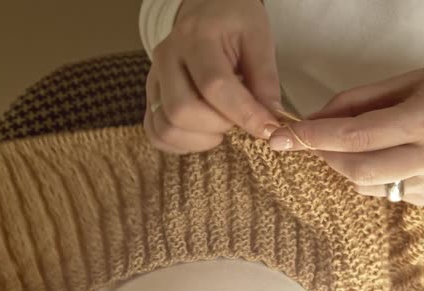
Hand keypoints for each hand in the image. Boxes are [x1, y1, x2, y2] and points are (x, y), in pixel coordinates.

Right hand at [144, 0, 280, 153]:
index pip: (214, 85)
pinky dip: (180, 144)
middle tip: (239, 120)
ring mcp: (154, 78)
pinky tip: (203, 134)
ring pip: (166, 126)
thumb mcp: (258, 38)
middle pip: (182, 111)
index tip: (268, 129)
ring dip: (200, 139)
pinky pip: (155, 132)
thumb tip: (271, 121)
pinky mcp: (152, 96)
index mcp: (196, 37)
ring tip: (222, 126)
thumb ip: (266, 79)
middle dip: (218, 126)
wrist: (206, 8)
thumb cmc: (234, 21)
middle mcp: (167, 58)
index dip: (243, 114)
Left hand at [269, 63, 423, 205]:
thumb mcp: (409, 79)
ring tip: (354, 144)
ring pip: (369, 186)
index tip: (280, 139)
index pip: (355, 135)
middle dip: (324, 156)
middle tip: (312, 140)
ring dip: (346, 166)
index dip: (312, 138)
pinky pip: (388, 193)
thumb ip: (358, 101)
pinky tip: (385, 157)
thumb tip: (314, 118)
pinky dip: (372, 176)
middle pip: (357, 171)